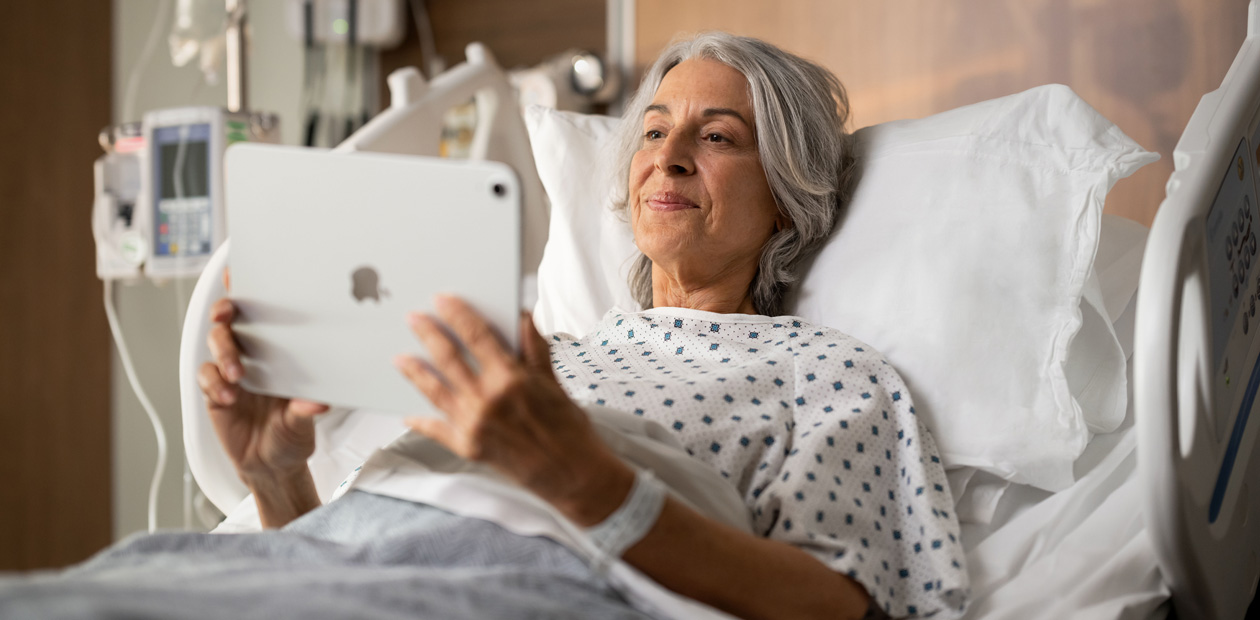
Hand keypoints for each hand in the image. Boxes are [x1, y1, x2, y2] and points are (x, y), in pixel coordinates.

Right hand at [197, 268, 329, 485]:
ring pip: (216, 345)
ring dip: (223, 353)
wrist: (271, 466)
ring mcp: (231, 373)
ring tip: (236, 375)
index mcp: (278, 353)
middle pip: (231, 322)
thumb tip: (318, 403)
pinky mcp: (214, 392)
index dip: (251, 291)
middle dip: (225, 312)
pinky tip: (227, 395)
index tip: (242, 275)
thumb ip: (306, 410)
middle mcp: (252, 357)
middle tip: (225, 316)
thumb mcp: (304, 422)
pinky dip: (213, 382)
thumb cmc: (291, 434)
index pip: (264, 316)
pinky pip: (206, 377)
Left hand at [394, 295, 634, 525]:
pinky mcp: (468, 448)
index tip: (442, 300)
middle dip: (428, 334)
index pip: (477, 336)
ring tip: (400, 358)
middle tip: (413, 319)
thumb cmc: (568, 428)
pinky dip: (421, 421)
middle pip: (448, 358)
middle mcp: (488, 400)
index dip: (457, 314)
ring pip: (434, 390)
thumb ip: (533, 347)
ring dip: (415, 371)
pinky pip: (436, 430)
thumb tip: (522, 316)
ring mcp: (474, 425)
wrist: (572, 474)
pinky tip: (409, 413)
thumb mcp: (554, 381)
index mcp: (511, 378)